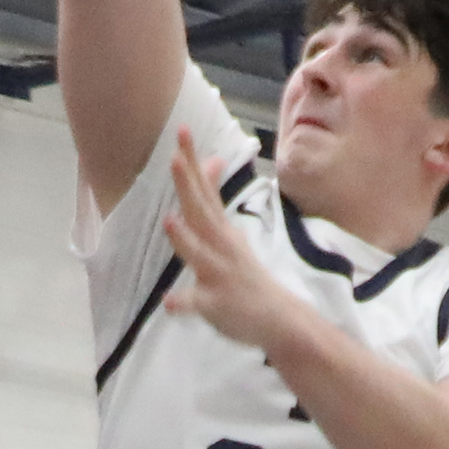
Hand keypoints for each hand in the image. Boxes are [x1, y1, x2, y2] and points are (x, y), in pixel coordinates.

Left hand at [162, 135, 305, 353]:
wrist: (279, 319)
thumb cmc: (247, 275)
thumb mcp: (229, 233)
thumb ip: (213, 200)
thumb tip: (211, 160)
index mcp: (221, 231)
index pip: (204, 190)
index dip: (193, 162)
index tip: (182, 130)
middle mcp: (221, 247)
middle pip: (201, 212)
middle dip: (189, 186)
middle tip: (176, 157)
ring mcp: (219, 274)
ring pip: (199, 254)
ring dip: (185, 239)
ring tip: (169, 220)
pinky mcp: (217, 303)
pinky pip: (199, 303)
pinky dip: (185, 302)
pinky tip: (170, 301)